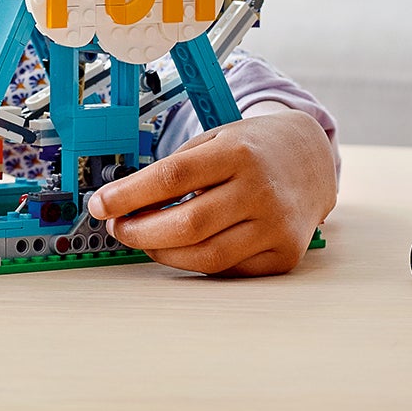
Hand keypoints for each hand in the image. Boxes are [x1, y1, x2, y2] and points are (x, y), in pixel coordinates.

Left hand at [86, 104, 336, 276]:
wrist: (311, 160)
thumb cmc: (253, 149)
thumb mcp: (215, 141)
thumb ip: (175, 169)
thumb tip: (124, 203)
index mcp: (238, 153)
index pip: (171, 177)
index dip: (128, 195)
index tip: (100, 204)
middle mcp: (260, 190)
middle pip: (186, 224)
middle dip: (139, 231)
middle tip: (117, 227)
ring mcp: (276, 226)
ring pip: (205, 256)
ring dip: (162, 253)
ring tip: (144, 239)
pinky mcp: (284, 255)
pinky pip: (228, 269)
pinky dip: (196, 262)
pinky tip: (182, 248)